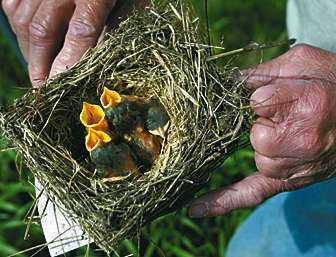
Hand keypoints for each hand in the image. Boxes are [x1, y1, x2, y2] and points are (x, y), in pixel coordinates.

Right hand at [2, 0, 147, 86]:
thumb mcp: (130, 3)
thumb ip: (118, 27)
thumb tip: (101, 63)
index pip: (81, 31)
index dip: (69, 63)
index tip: (62, 87)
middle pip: (43, 30)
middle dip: (41, 66)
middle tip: (43, 88)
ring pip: (24, 20)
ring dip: (29, 51)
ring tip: (38, 71)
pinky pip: (13, 6)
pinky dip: (19, 29)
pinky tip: (30, 44)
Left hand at [189, 44, 335, 217]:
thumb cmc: (333, 82)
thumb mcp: (304, 63)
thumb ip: (263, 72)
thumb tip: (223, 81)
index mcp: (306, 103)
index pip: (257, 103)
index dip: (260, 98)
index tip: (276, 94)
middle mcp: (303, 140)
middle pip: (255, 136)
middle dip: (262, 123)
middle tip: (287, 116)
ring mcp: (298, 165)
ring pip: (258, 157)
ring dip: (266, 145)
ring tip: (293, 134)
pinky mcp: (291, 181)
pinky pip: (253, 193)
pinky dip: (225, 199)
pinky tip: (197, 207)